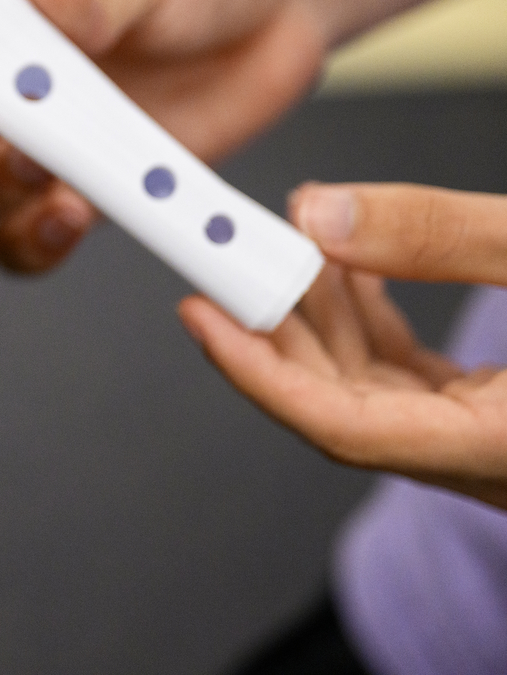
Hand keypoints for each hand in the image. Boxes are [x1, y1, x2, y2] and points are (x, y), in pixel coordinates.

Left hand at [179, 182, 506, 508]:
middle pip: (339, 402)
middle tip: (227, 259)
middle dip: (276, 324)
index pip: (339, 428)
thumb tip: (324, 218)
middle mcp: (491, 461)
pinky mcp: (500, 414)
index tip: (201, 315)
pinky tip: (349, 266)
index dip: (256, 369)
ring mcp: (493, 441)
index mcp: (502, 449)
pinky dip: (368, 318)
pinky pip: (408, 376)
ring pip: (370, 386)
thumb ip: (444, 239)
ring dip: (321, 310)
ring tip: (293, 239)